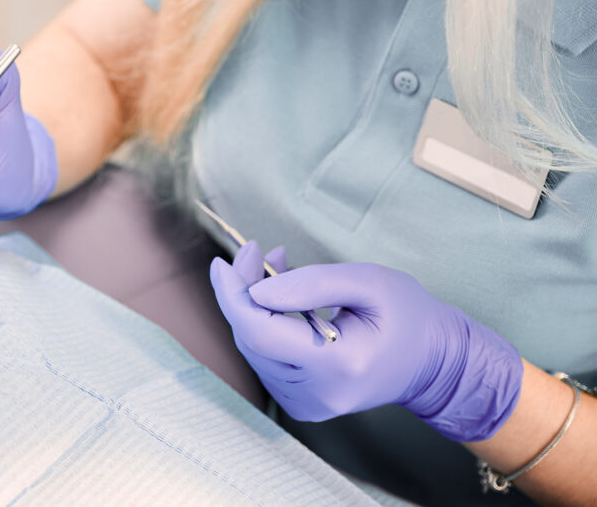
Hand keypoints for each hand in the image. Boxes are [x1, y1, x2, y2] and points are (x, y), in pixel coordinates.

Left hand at [210, 242, 522, 441]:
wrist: (434, 364)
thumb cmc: (408, 316)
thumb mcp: (369, 282)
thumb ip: (312, 283)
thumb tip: (255, 290)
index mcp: (337, 365)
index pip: (260, 332)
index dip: (233, 295)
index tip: (222, 262)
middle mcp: (316, 394)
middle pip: (251, 338)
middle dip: (244, 290)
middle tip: (257, 251)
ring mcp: (307, 405)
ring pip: (253, 348)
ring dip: (254, 304)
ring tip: (276, 266)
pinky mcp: (301, 404)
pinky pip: (265, 359)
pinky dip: (265, 324)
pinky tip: (282, 299)